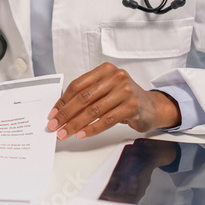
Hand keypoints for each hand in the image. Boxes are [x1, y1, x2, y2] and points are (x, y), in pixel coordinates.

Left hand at [46, 63, 180, 138]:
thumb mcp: (105, 90)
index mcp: (105, 70)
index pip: (78, 85)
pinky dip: (92, 129)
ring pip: (93, 110)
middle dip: (66, 114)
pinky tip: (82, 134)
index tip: (53, 114)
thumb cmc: (123, 98)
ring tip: (65, 133)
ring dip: (76, 124)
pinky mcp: (131, 106)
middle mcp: (115, 77)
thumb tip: (61, 109)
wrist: (151, 106)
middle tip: (55, 126)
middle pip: (83, 98)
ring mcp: (125, 91)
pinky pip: (106, 120)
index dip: (63, 101)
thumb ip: (87, 95)